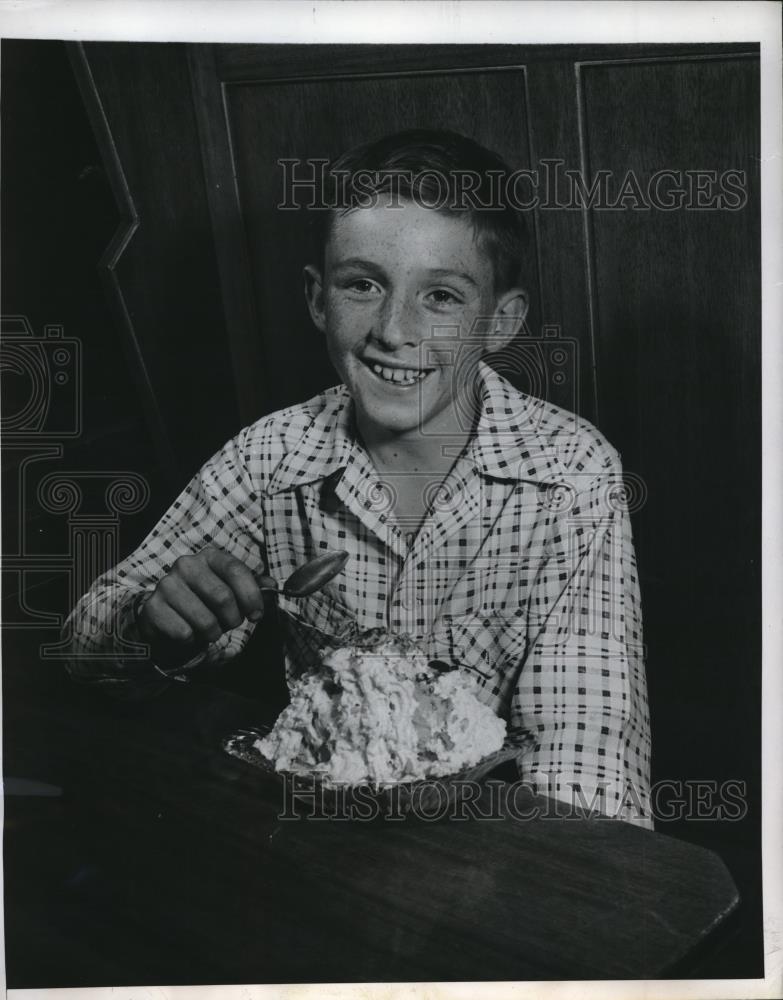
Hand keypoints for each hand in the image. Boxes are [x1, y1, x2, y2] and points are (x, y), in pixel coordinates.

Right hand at [136, 546, 273, 668]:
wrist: (165, 618)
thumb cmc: (204, 602)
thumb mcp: (230, 590)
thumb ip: (252, 587)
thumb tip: (272, 586)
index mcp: (209, 556)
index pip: (236, 570)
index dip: (251, 596)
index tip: (257, 615)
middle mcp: (186, 565)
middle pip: (222, 597)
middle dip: (232, 619)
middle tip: (229, 624)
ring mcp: (166, 585)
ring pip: (205, 620)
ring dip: (212, 633)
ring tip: (208, 630)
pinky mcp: (153, 608)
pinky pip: (184, 633)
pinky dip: (191, 640)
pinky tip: (187, 632)